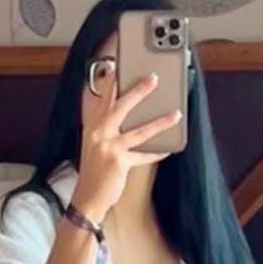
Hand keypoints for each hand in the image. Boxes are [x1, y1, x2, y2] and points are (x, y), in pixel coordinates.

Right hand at [74, 71, 182, 221]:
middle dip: (138, 91)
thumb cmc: (94, 171)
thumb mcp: (95, 145)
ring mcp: (108, 147)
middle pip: (120, 106)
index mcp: (92, 127)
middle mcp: (97, 133)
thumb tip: (129, 117)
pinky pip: (143, 155)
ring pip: (138, 130)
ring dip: (159, 122)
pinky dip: (157, 152)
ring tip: (175, 114)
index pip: (101, 99)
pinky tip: (169, 148)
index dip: (109, 82)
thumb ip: (107, 130)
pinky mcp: (118, 162)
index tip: (116, 66)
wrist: (87, 198)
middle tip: (153, 79)